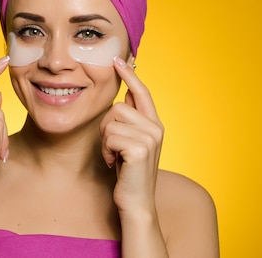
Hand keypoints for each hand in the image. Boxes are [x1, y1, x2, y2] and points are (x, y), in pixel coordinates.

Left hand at [99, 57, 163, 215]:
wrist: (135, 203)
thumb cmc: (128, 172)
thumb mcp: (129, 141)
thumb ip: (130, 119)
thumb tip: (124, 92)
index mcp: (154, 124)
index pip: (142, 92)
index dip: (129, 75)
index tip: (118, 59)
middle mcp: (156, 128)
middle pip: (117, 107)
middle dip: (106, 127)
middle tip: (113, 148)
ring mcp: (150, 138)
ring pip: (111, 121)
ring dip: (105, 141)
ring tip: (116, 157)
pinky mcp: (140, 148)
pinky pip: (110, 136)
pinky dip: (106, 151)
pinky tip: (116, 164)